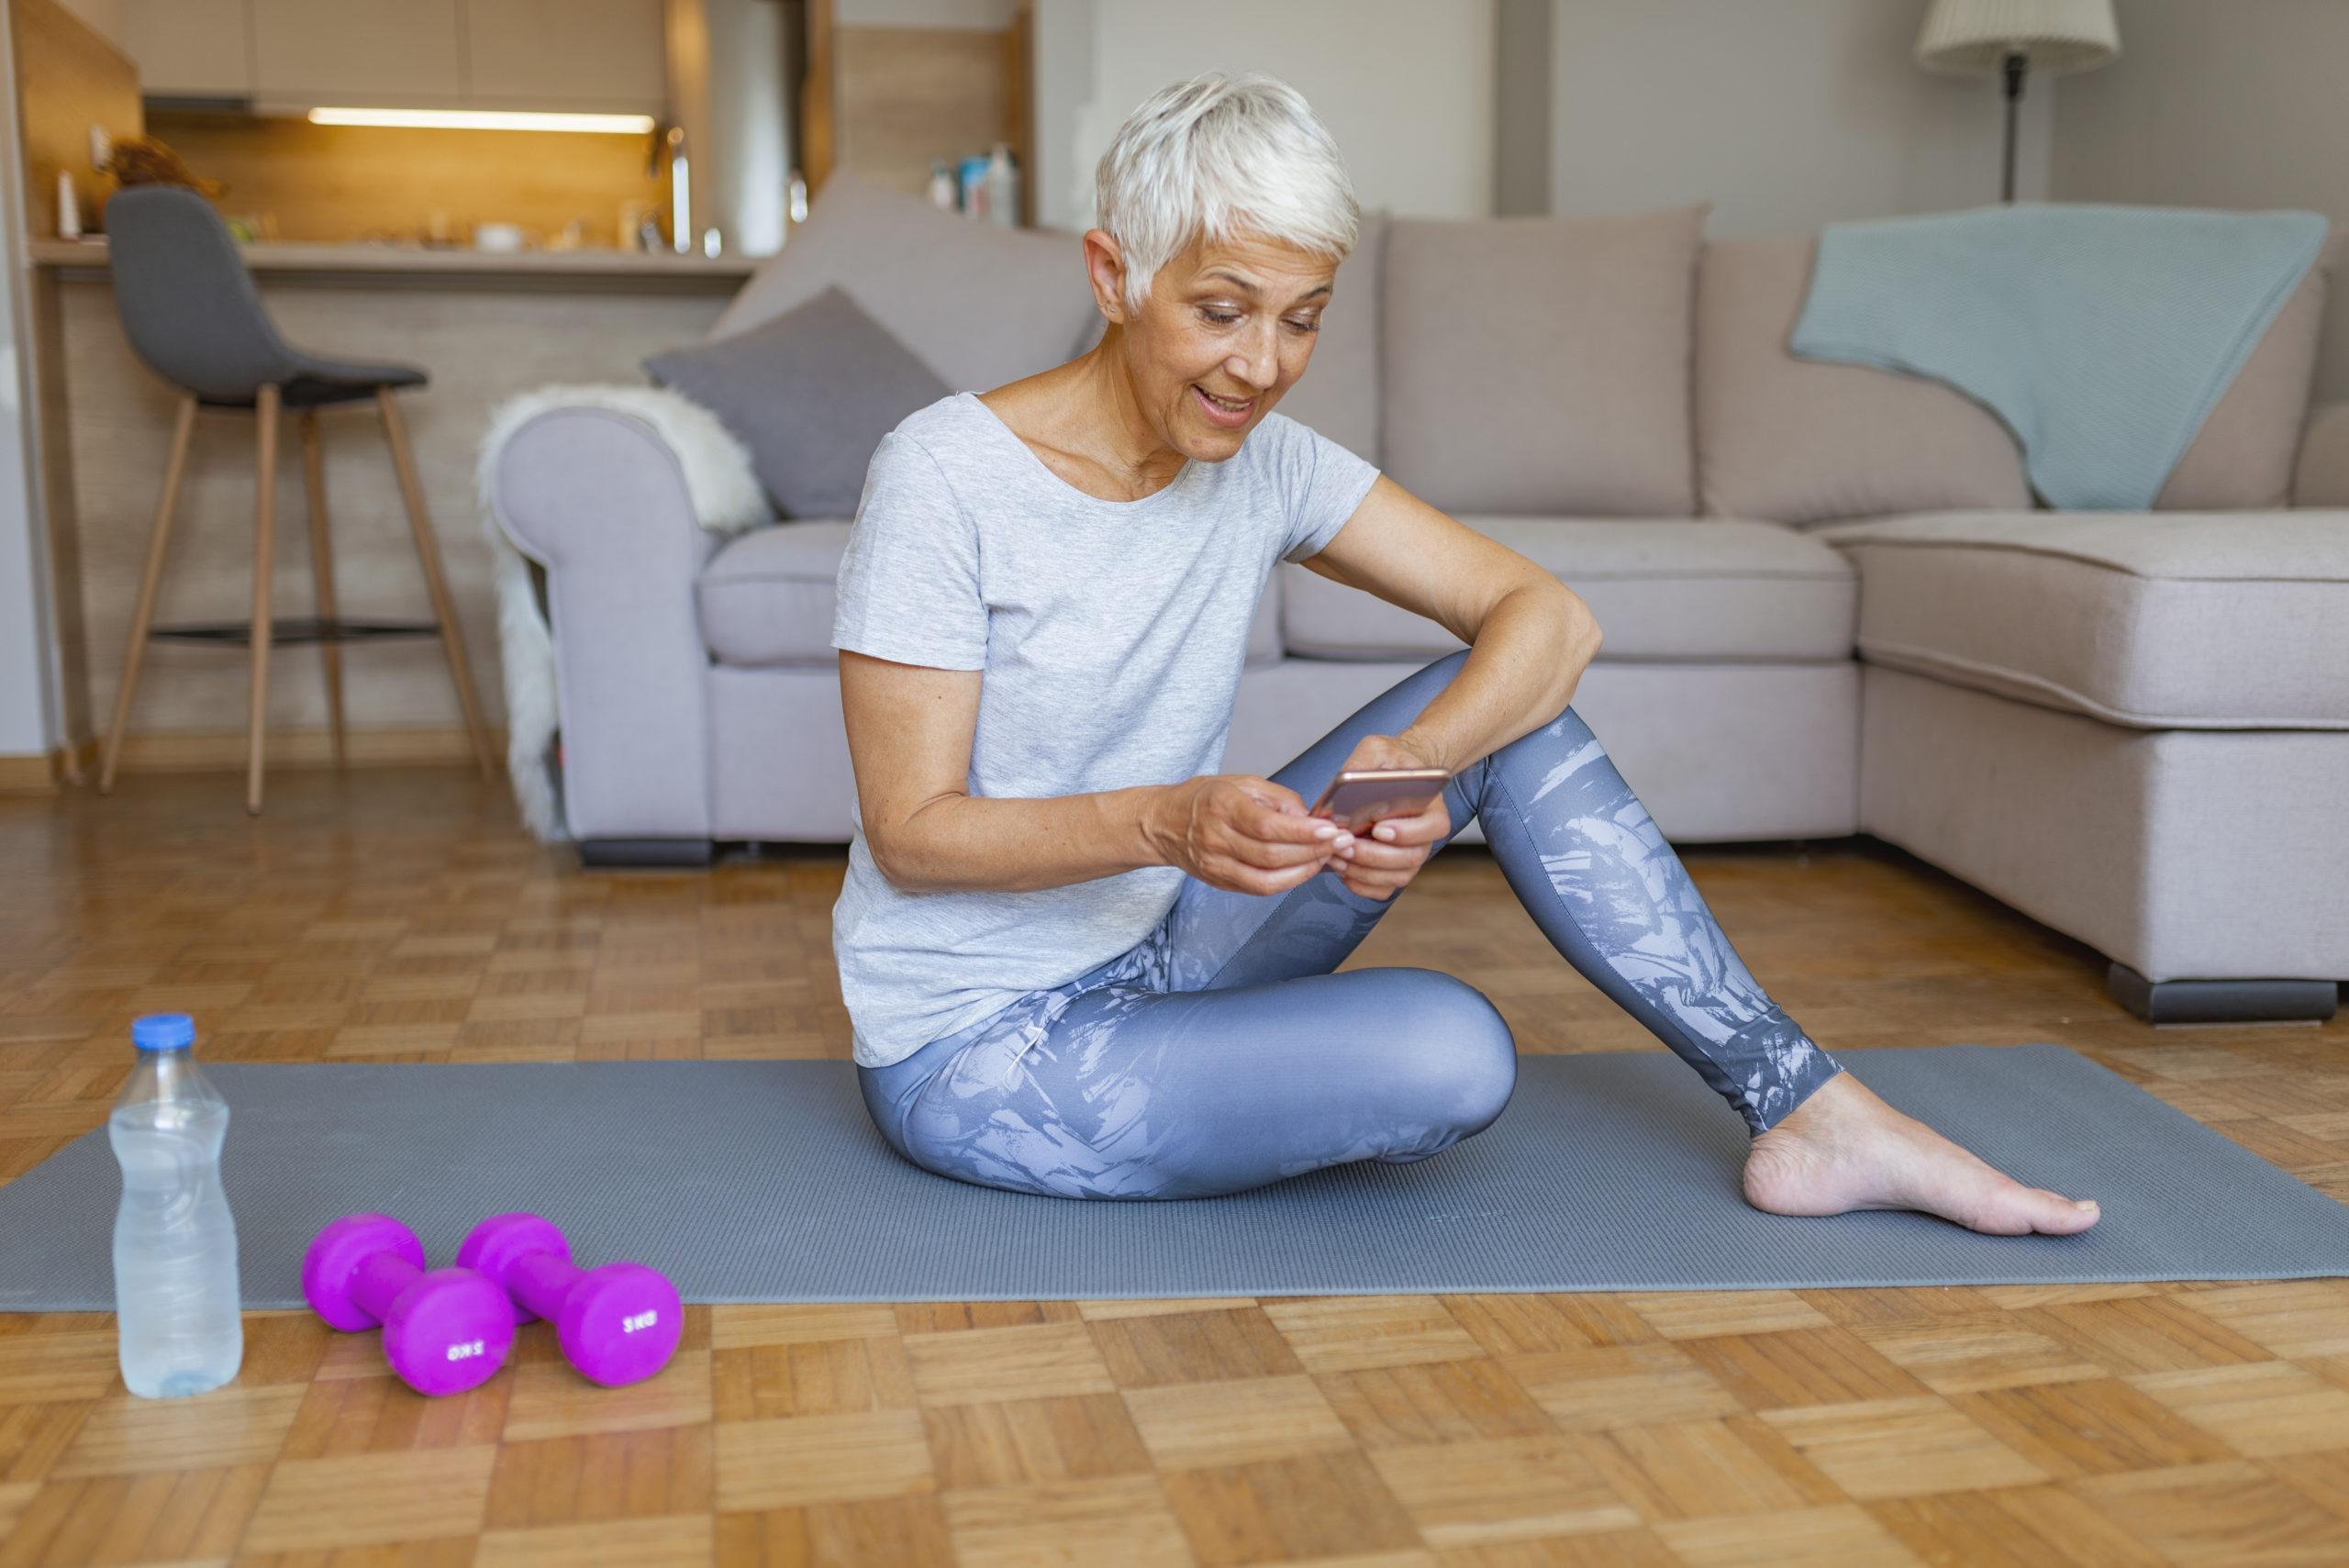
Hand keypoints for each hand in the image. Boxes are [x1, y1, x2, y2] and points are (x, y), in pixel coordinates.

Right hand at [1146, 775, 1343, 895]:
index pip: (1267, 826)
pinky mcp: (1219, 882)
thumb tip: (1310, 818)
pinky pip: (1259, 888)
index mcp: (1221, 806)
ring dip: (1304, 871)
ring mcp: (1215, 865)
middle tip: (1340, 844)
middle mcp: (1215, 839)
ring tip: (1326, 857)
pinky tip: (1304, 868)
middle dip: (1313, 852)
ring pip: (1267, 879)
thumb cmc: (1205, 798)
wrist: (1164, 823)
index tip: (1331, 830)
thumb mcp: (1242, 782)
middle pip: (1272, 855)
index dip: (1302, 833)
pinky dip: (1287, 881)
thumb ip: (1279, 798)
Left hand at [1321, 735, 1451, 900]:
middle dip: (1374, 855)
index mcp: (1432, 806)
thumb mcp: (1377, 749)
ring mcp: (1411, 855)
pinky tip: (1343, 869)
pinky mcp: (1393, 869)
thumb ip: (1365, 762)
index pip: (1434, 827)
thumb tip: (1348, 784)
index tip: (1379, 828)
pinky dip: (1361, 885)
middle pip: (1411, 857)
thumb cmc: (1389, 762)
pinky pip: (1383, 889)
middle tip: (1346, 844)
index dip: (1408, 833)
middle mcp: (1425, 836)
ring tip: (1337, 855)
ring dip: (1364, 871)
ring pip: (1396, 876)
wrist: (1394, 774)